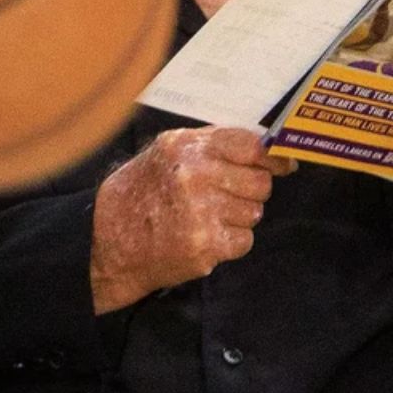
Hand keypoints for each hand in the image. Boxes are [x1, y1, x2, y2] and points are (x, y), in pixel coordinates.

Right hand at [89, 126, 295, 313]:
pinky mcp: (205, 246)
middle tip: (226, 197)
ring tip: (207, 218)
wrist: (108, 241)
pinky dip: (230, 242)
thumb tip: (265, 148)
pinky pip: (244, 240)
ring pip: (254, 213)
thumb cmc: (140, 192)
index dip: (274, 158)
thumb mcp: (166, 152)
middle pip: (260, 183)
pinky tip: (205, 237)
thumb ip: (210, 146)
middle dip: (250, 192)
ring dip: (237, 218)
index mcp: (186, 147)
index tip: (284, 165)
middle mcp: (194, 176)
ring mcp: (201, 213)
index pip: (251, 147)